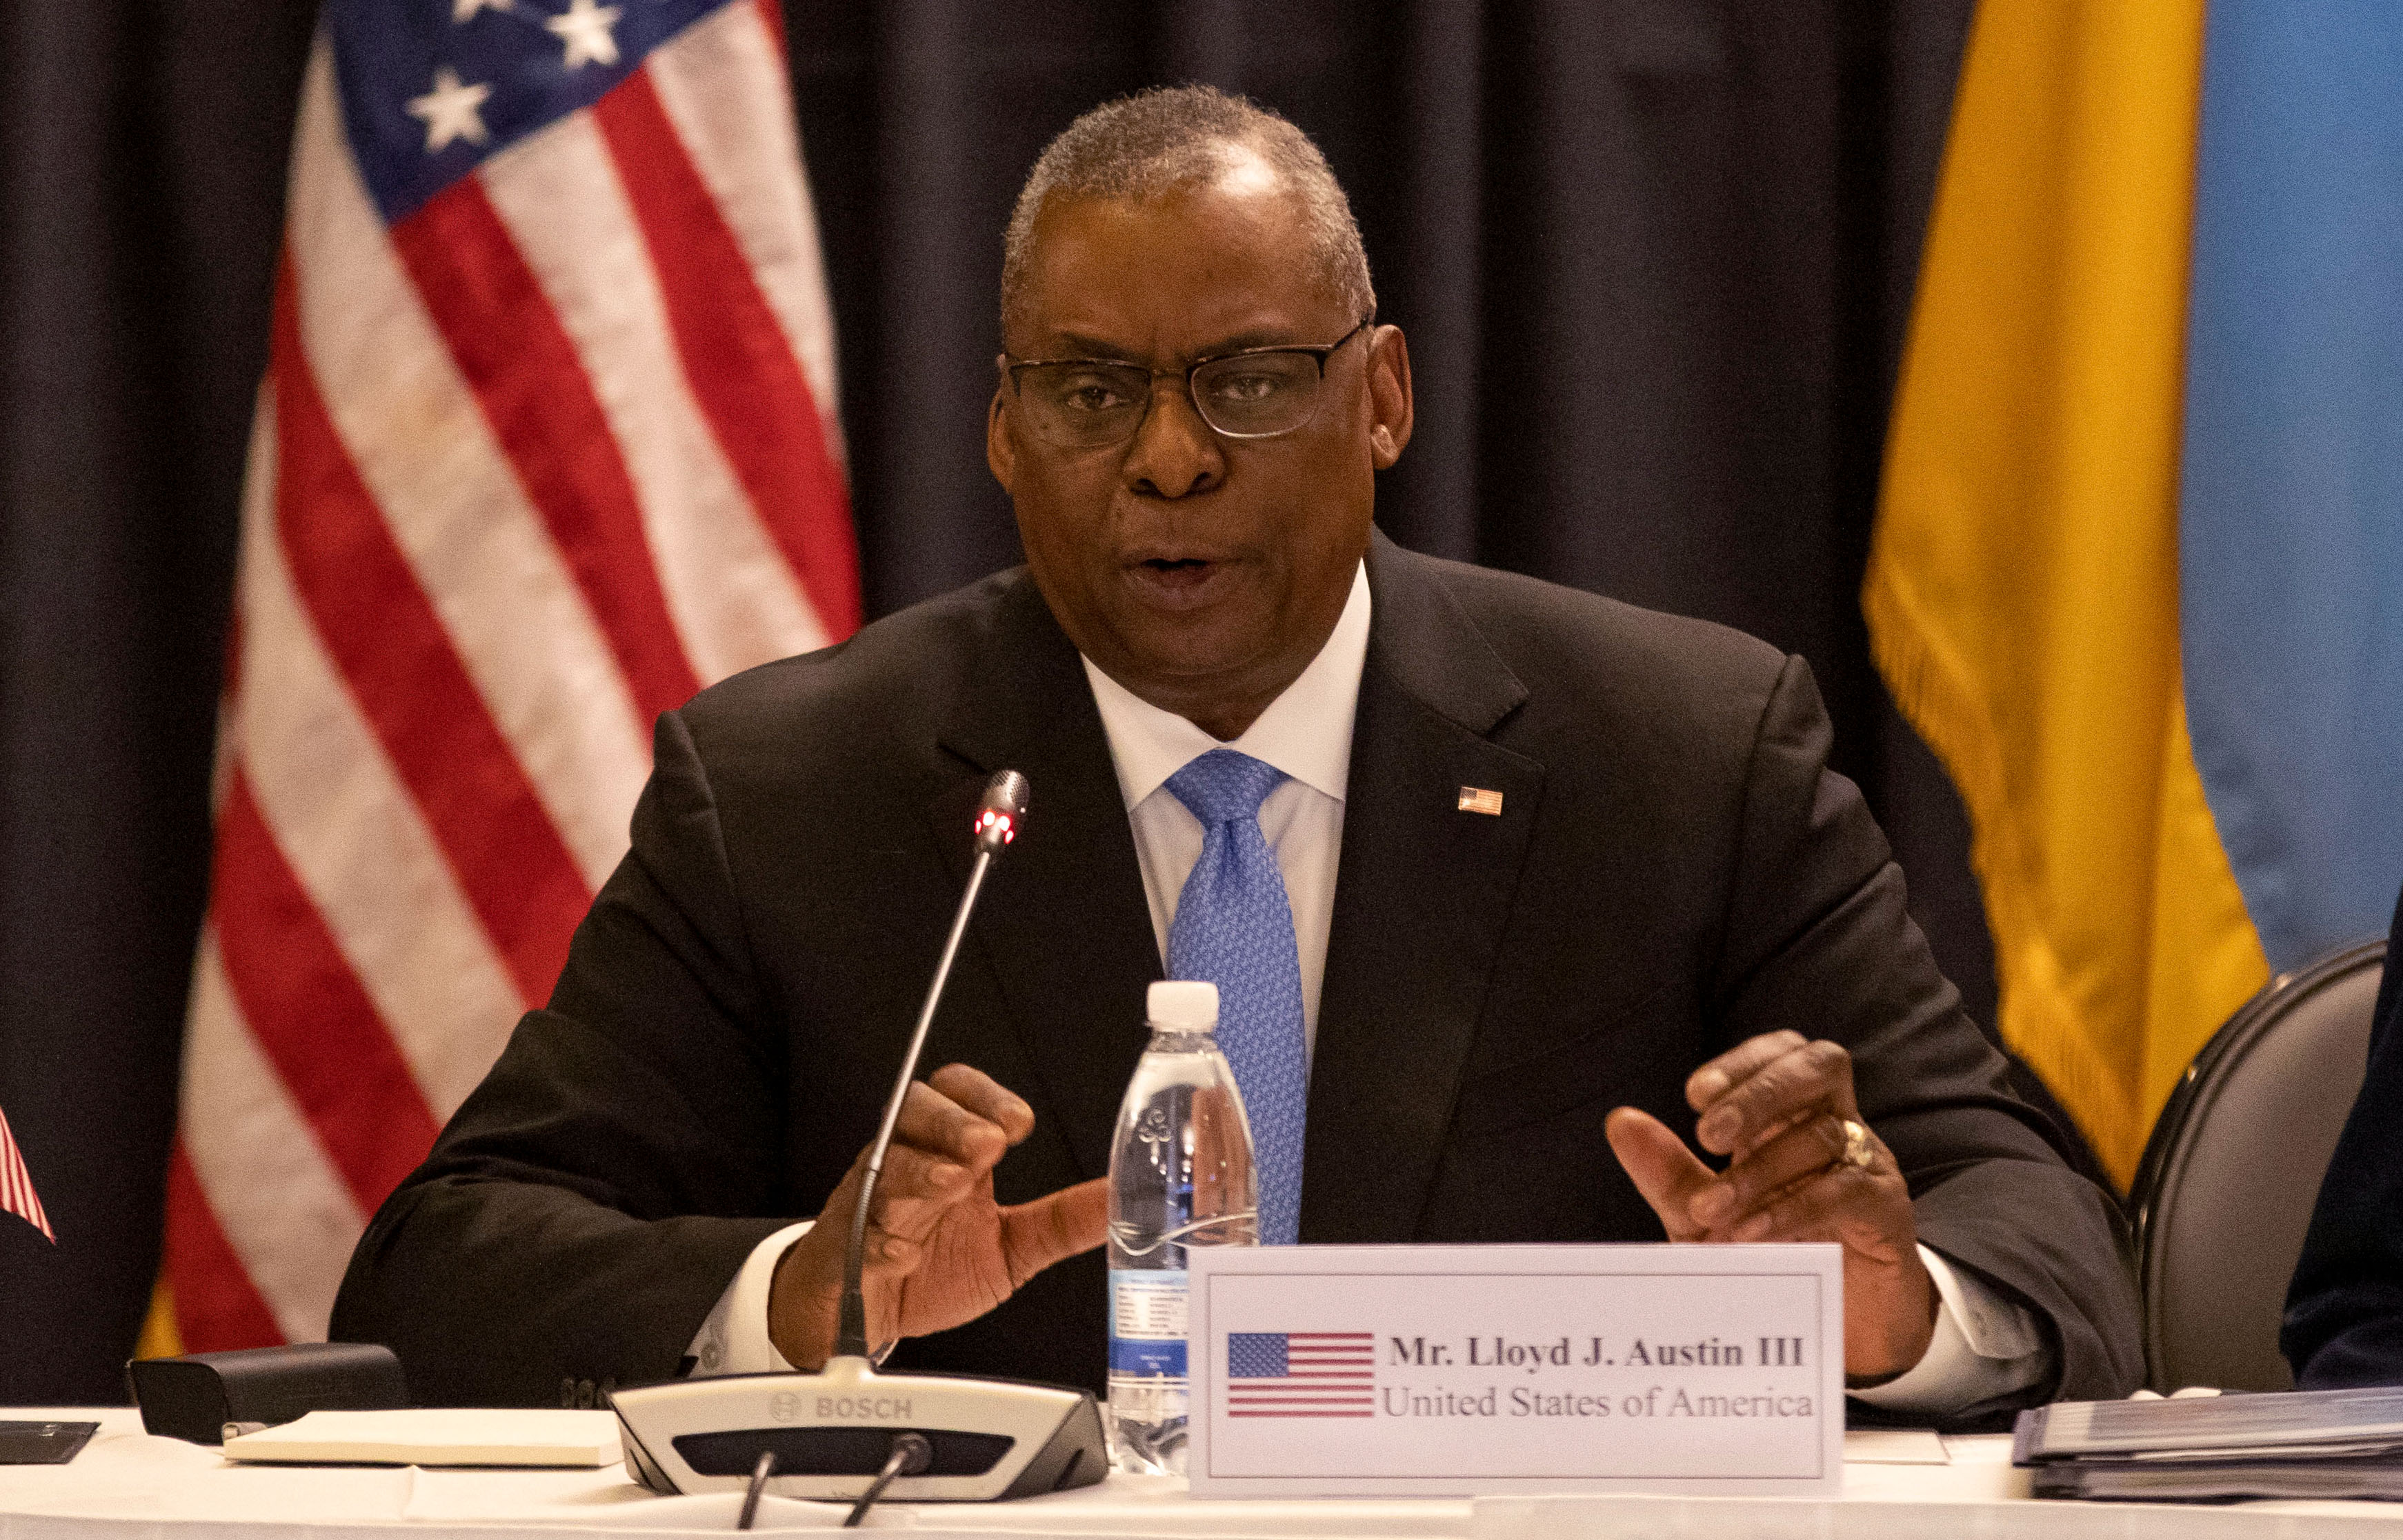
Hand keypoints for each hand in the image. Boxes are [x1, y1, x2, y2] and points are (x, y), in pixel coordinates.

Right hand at [768, 1063, 1106, 1369]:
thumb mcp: (1012, 1247)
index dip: (986, 1097)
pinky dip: (879, 1239)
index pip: (959, 1093)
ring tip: (951, 1183)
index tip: (1020, 1123)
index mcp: (950, 1155)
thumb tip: (1120, 1196)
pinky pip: (853, 1232)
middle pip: (917, 1110)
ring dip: (918, 1170)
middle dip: (953, 1122)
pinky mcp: (843, 1248)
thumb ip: (1063, 1221)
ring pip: (884, 1164)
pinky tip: (903, 1250)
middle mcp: (908, 1164)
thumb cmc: (930, 1269)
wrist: (864, 1318)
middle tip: (987, 1145)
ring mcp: (871, 1202)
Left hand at [1603, 1030, 1935, 1380]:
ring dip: (1759, 1171)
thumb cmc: (1771, 1251)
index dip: (1742, 1063)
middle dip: (1760, 1093)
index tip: (1693, 1096)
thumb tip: (1619, 1120)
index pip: (1783, 1052)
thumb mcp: (1706, 1214)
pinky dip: (1792, 1208)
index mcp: (1793, 1113)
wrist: (1840, 1323)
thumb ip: (1667, 1170)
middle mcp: (1836, 1124)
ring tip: (1712, 1211)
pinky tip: (1751, 1232)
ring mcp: (1867, 1162)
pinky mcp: (1887, 1209)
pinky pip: (1846, 1190)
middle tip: (1707, 1137)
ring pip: (1822, 1137)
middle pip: (1819, 1067)